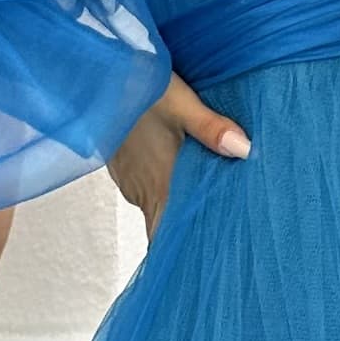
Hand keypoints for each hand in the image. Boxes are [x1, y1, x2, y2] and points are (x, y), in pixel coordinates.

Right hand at [107, 73, 247, 243]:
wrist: (93, 74)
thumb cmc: (134, 84)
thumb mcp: (178, 101)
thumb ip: (210, 127)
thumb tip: (246, 150)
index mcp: (160, 183)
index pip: (167, 237)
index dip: (183, 254)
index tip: (205, 265)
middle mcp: (143, 189)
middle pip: (166, 226)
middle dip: (189, 233)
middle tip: (220, 240)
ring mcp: (132, 180)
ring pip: (159, 206)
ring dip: (180, 208)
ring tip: (211, 208)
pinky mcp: (126, 168)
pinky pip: (150, 188)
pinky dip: (167, 188)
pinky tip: (185, 176)